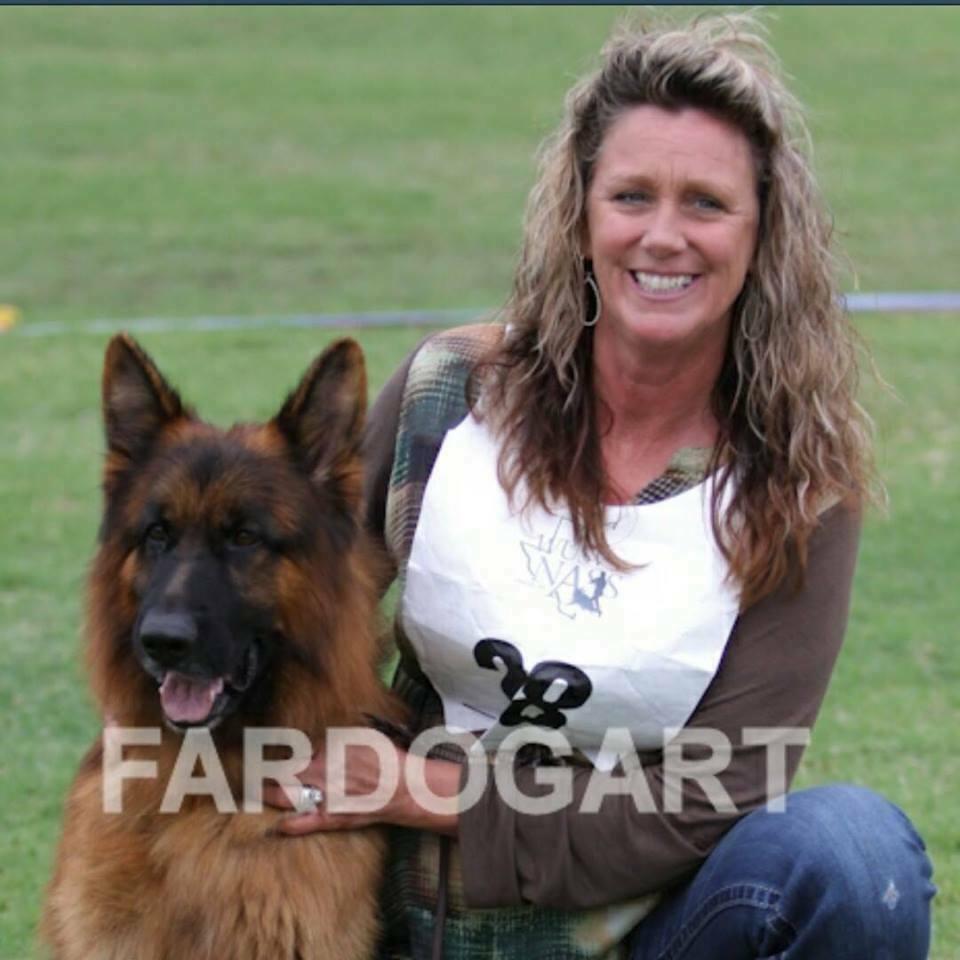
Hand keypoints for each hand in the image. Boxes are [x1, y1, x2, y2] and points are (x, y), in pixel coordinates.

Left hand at [262, 737, 461, 836]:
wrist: (403, 787)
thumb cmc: (386, 758)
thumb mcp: (362, 737)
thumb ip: (338, 739)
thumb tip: (319, 741)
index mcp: (329, 751)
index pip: (297, 750)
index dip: (283, 752)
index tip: (269, 752)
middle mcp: (321, 773)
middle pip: (284, 772)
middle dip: (264, 771)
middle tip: (250, 772)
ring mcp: (324, 797)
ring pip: (288, 796)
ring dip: (269, 794)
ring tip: (255, 792)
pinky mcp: (332, 818)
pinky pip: (305, 823)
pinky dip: (289, 826)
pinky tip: (277, 826)